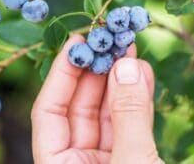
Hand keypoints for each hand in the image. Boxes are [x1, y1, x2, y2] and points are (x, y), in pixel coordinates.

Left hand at [31, 35, 162, 163]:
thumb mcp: (132, 161)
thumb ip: (129, 115)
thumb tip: (125, 66)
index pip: (49, 112)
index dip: (61, 73)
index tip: (77, 42)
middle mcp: (80, 161)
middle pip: (81, 107)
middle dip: (97, 71)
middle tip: (111, 41)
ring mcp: (108, 159)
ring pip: (109, 112)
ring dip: (122, 80)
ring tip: (130, 50)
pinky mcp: (133, 157)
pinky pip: (131, 121)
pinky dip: (139, 98)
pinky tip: (144, 74)